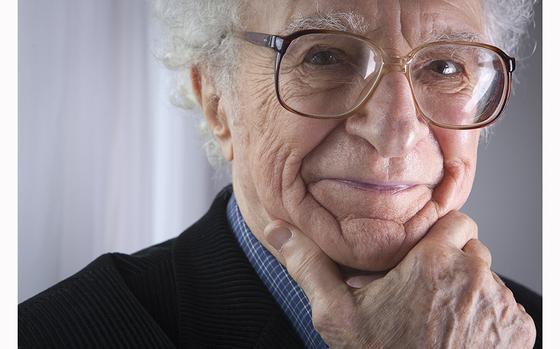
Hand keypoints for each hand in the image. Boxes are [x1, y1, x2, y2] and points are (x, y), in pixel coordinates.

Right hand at [264, 211, 535, 347]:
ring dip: (468, 289)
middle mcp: (476, 276)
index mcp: (434, 261)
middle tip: (423, 290)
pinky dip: (486, 315)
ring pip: (488, 278)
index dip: (438, 235)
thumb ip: (310, 266)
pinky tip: (459, 335)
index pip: (456, 219)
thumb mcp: (337, 315)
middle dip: (452, 261)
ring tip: (438, 315)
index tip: (422, 255)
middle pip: (473, 248)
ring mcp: (501, 305)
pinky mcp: (518, 330)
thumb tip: (277, 230)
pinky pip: (505, 307)